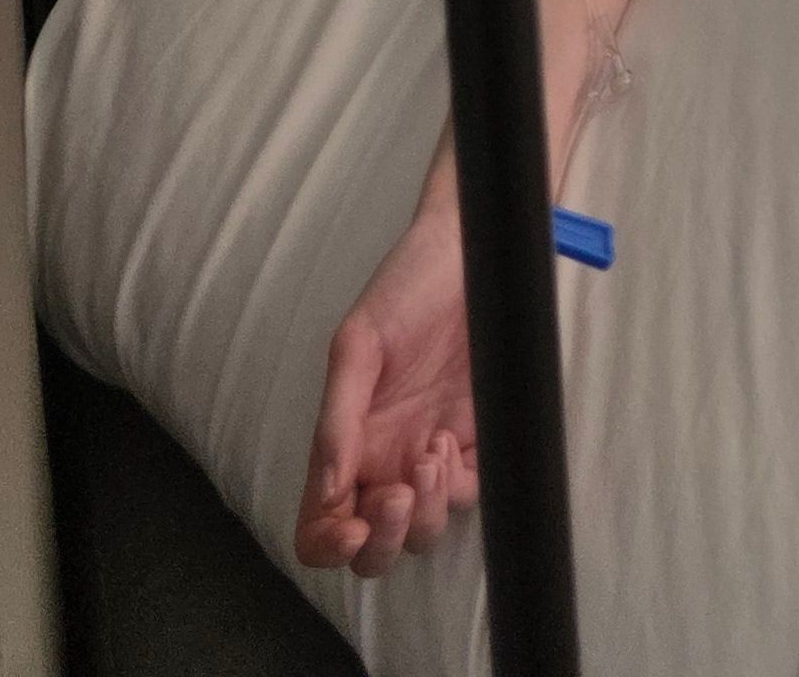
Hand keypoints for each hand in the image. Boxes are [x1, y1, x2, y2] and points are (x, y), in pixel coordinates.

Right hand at [296, 184, 477, 576]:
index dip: (327, 545)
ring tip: (430, 452)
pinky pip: (468, 494)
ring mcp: (431, 453)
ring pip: (422, 532)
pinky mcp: (479, 439)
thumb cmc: (406, 286)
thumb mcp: (358, 343)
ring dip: (425, 513)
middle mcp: (385, 460)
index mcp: (346, 444)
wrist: (471, 250)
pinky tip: (449, 441)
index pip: (320, 524)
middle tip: (396, 497)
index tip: (349, 529)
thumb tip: (327, 490)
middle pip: (374, 548)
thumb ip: (338, 418)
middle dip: (382, 541)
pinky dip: (458, 487)